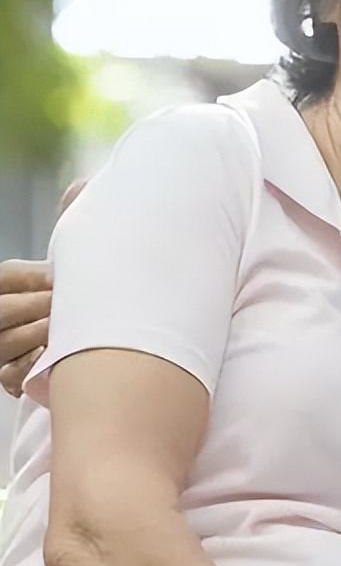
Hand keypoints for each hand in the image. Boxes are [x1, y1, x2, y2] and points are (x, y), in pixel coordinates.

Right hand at [0, 179, 81, 396]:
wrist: (106, 346)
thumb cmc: (84, 293)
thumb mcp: (72, 264)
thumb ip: (72, 231)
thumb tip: (80, 187)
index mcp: (5, 284)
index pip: (6, 275)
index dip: (33, 278)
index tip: (62, 279)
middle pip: (2, 310)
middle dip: (39, 306)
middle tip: (70, 305)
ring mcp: (0, 350)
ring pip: (8, 344)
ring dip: (43, 336)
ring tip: (74, 330)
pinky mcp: (9, 379)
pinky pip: (14, 376)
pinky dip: (38, 367)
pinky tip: (63, 357)